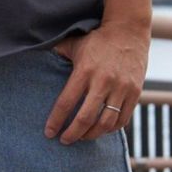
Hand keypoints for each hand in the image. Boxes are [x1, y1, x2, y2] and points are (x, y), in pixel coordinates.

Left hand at [44, 21, 149, 143]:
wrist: (129, 30)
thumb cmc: (98, 40)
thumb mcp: (76, 44)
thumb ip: (58, 53)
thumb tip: (36, 55)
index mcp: (85, 70)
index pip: (66, 102)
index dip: (56, 121)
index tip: (49, 133)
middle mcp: (103, 81)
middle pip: (85, 118)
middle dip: (72, 134)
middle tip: (65, 140)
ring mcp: (121, 88)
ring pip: (105, 123)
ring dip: (92, 135)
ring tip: (83, 137)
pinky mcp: (135, 92)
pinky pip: (123, 119)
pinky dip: (111, 129)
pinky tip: (101, 130)